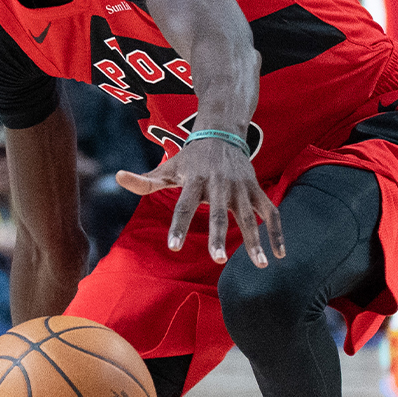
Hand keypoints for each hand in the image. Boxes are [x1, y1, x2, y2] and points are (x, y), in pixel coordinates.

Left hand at [116, 136, 284, 266]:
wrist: (223, 132)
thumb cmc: (191, 157)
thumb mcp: (169, 167)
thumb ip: (145, 180)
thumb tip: (117, 177)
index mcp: (194, 180)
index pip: (183, 205)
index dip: (178, 225)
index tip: (173, 247)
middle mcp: (219, 184)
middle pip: (219, 213)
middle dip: (219, 236)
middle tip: (218, 260)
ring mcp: (241, 187)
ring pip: (250, 216)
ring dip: (256, 240)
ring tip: (260, 264)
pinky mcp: (256, 189)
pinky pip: (271, 212)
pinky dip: (277, 232)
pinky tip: (279, 253)